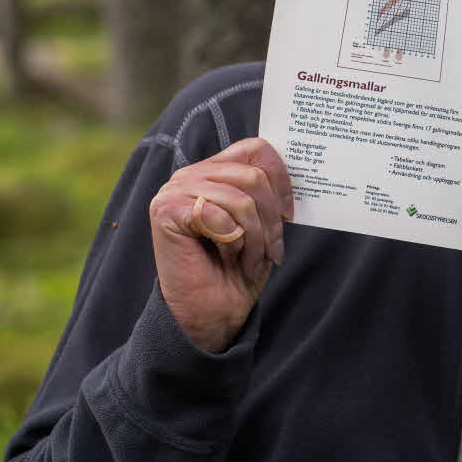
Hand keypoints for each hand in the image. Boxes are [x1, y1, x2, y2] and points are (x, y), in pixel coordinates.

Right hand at [147, 137, 292, 353]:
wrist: (212, 311)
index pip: (255, 149)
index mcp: (214, 171)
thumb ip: (267, 192)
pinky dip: (233, 242)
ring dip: (255, 237)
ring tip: (251, 259)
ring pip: (241, 199)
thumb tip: (295, 170)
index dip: (281, 178)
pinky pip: (220, 216)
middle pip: (253, 176)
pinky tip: (227, 257)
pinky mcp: (166, 210)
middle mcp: (191, 174)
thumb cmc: (237, 267)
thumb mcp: (260, 223)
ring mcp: (175, 190)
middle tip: (272, 248)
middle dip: (272, 218)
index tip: (290, 213)